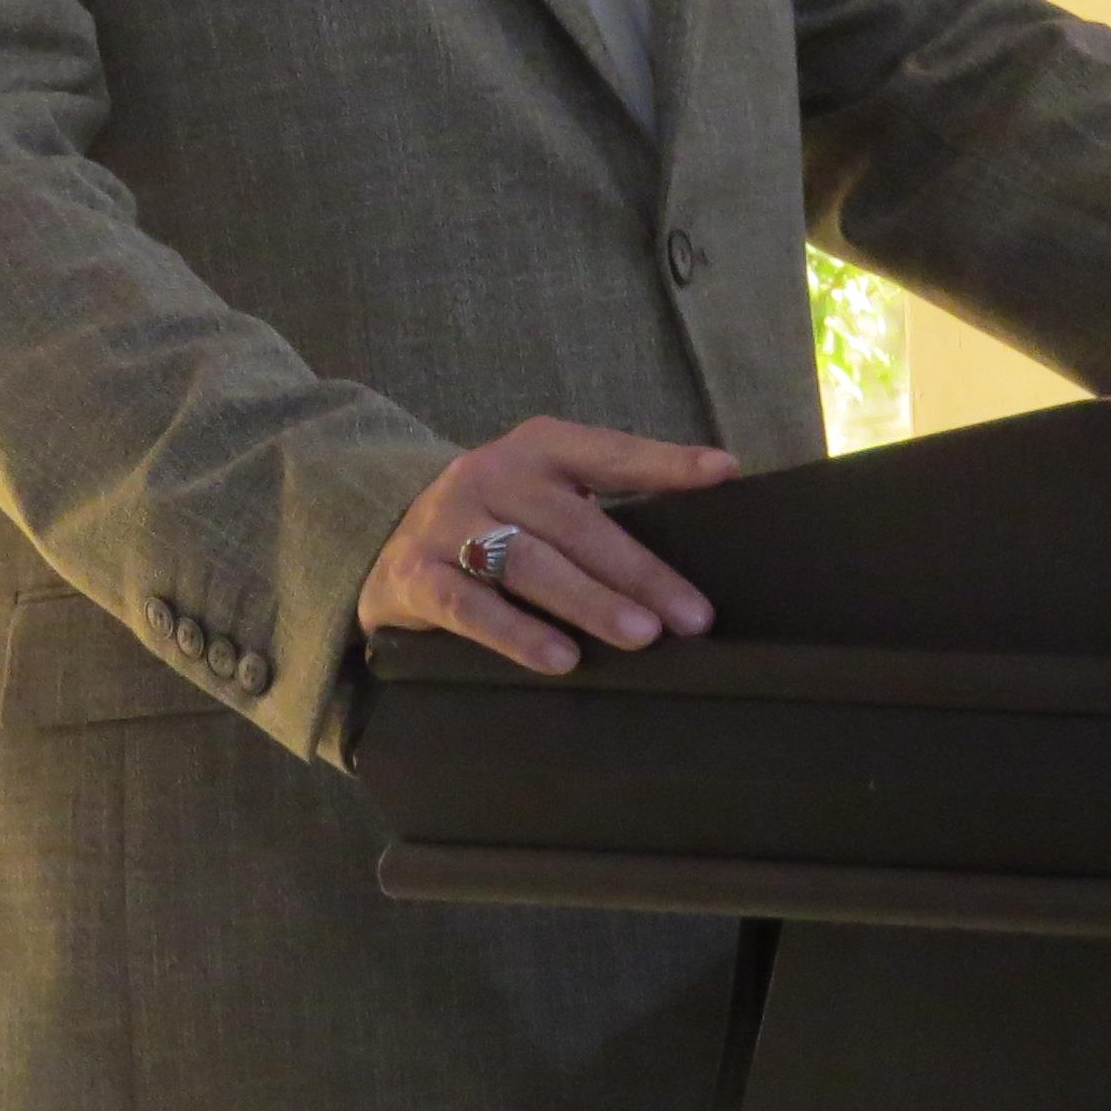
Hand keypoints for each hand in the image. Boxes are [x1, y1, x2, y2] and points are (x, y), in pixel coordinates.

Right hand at [357, 417, 737, 675]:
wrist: (387, 549)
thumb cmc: (496, 527)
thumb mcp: (542, 499)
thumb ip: (600, 513)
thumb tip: (690, 563)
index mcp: (536, 449)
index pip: (608, 452)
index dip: (665, 462)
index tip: (723, 472)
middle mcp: (490, 474)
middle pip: (574, 522)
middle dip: (638, 571)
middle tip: (692, 617)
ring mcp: (447, 522)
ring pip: (527, 562)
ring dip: (588, 600)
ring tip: (641, 636)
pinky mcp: (414, 575)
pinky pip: (470, 605)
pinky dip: (517, 633)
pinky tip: (561, 660)